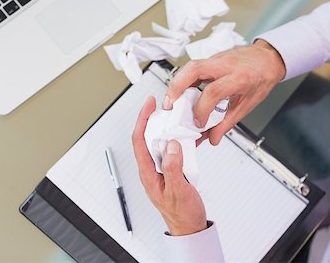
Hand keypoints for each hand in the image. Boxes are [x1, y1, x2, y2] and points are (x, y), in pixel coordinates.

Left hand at [132, 96, 206, 235]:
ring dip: (170, 129)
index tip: (149, 104)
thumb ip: (173, 168)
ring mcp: (162, 168)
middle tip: (167, 107)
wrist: (189, 226)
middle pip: (149, 137)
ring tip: (180, 119)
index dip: (142, 119)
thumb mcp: (177, 191)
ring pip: (162, 142)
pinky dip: (181, 140)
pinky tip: (191, 137)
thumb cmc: (181, 213)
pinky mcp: (172, 169)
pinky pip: (174, 150)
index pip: (139, 140)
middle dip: (156, 119)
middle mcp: (152, 168)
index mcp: (148, 173)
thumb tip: (170, 145)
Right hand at [163, 39, 285, 144]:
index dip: (202, 109)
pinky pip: (193, 68)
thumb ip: (228, 122)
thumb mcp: (248, 104)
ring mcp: (217, 59)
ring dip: (176, 84)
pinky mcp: (211, 59)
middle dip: (177, 88)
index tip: (198, 123)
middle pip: (194, 69)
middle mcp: (226, 65)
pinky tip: (182, 93)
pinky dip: (184, 80)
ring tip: (171, 102)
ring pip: (190, 66)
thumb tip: (213, 137)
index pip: (214, 92)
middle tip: (169, 106)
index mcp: (239, 78)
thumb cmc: (262, 78)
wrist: (268, 59)